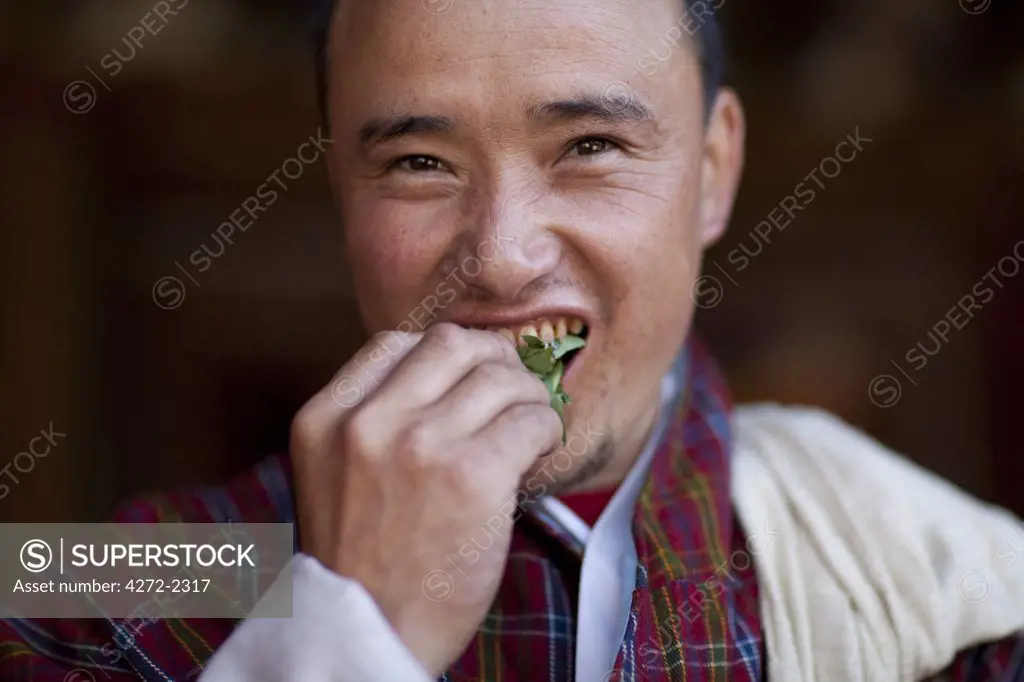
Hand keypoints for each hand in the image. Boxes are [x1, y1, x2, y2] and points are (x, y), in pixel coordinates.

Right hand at [290, 323, 562, 674]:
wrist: (370, 635)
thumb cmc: (363, 562)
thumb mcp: (336, 474)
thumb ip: (372, 420)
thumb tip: (450, 374)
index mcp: (326, 418)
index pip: (395, 343)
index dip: (443, 355)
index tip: (467, 379)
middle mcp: (368, 422)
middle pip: (452, 343)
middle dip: (491, 360)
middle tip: (511, 392)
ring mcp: (420, 445)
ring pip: (500, 376)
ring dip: (528, 396)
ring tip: (530, 427)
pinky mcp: (472, 476)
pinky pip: (532, 419)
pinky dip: (546, 429)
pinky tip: (539, 451)